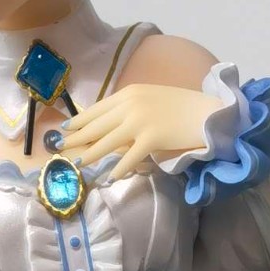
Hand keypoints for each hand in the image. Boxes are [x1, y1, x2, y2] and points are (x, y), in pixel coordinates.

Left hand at [58, 84, 218, 179]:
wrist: (208, 112)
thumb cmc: (182, 106)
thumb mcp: (151, 98)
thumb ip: (131, 107)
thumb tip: (111, 122)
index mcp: (130, 93)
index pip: (97, 109)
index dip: (79, 120)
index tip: (66, 128)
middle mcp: (131, 105)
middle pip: (97, 125)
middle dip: (77, 138)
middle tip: (61, 148)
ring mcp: (141, 121)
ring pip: (107, 142)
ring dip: (90, 154)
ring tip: (77, 164)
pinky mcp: (152, 138)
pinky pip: (129, 157)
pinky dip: (118, 168)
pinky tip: (110, 177)